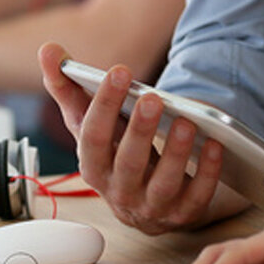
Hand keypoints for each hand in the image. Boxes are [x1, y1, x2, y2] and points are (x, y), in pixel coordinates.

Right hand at [37, 43, 227, 233]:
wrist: (139, 199)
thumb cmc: (112, 152)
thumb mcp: (88, 123)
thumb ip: (67, 87)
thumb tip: (48, 50)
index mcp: (93, 166)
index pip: (92, 137)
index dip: (104, 104)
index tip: (119, 71)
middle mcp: (119, 191)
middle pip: (128, 163)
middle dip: (140, 130)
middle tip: (153, 97)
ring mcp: (152, 206)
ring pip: (163, 184)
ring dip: (175, 154)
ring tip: (187, 121)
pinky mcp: (182, 213)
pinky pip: (196, 197)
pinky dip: (207, 173)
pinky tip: (215, 144)